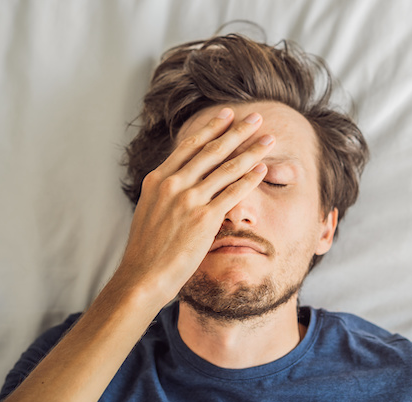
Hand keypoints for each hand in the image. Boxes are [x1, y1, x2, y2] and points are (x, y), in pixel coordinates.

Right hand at [115, 108, 273, 301]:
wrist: (142, 276)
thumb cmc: (146, 250)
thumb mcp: (149, 210)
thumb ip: (165, 193)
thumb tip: (179, 181)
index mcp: (157, 180)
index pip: (189, 146)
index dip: (211, 128)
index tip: (227, 114)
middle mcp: (172, 184)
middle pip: (211, 150)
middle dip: (237, 131)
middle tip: (256, 117)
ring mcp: (188, 200)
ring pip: (226, 168)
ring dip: (251, 151)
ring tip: (268, 139)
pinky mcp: (203, 219)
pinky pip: (232, 193)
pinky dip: (249, 179)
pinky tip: (262, 169)